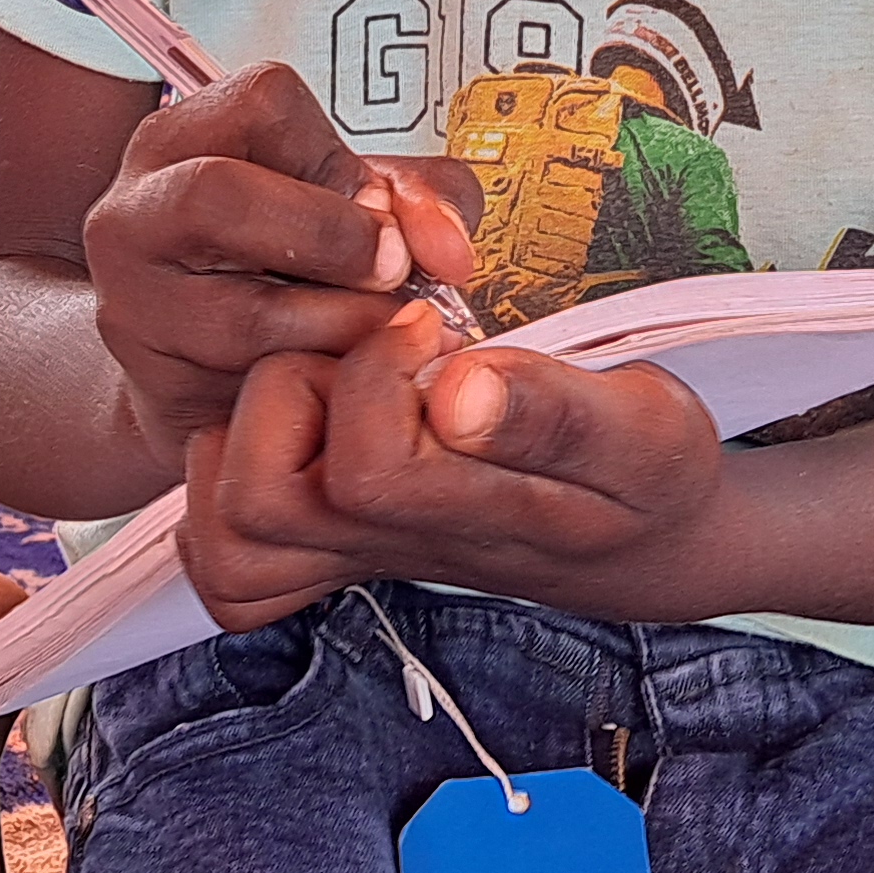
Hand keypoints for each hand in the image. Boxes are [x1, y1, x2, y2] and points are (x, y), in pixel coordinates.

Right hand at [82, 63, 480, 459]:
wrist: (208, 373)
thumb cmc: (290, 268)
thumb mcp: (350, 205)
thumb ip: (417, 198)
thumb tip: (449, 250)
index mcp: (183, 138)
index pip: (264, 102)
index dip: (338, 156)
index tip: (380, 208)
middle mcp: (135, 209)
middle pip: (221, 193)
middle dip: (333, 236)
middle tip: (393, 273)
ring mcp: (133, 302)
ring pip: (244, 313)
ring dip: (342, 327)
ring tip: (377, 335)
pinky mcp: (157, 387)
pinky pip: (253, 391)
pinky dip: (322, 387)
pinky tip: (343, 381)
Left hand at [179, 300, 723, 630]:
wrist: (641, 540)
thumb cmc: (644, 474)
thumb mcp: (648, 432)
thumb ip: (560, 413)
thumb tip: (460, 387)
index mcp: (466, 514)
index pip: (363, 471)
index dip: (379, 370)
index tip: (435, 322)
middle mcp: (388, 545)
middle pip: (257, 501)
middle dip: (295, 385)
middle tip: (360, 347)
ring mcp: (349, 550)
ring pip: (228, 527)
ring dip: (249, 424)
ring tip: (325, 374)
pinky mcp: (328, 540)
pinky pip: (226, 549)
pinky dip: (226, 473)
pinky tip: (290, 416)